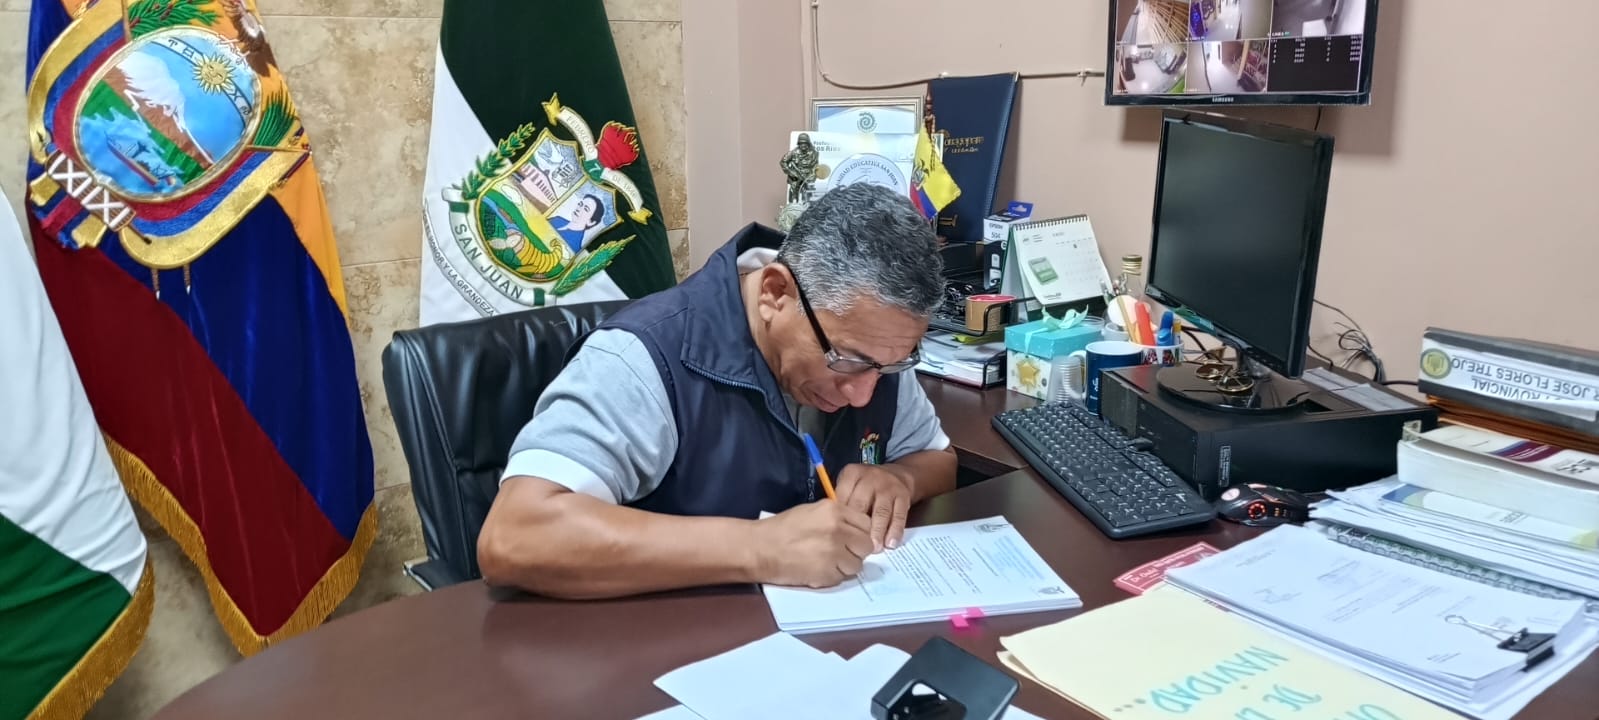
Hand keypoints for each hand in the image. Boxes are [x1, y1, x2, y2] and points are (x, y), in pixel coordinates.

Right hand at [752, 500, 872, 587]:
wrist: (760, 548)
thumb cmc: (783, 528)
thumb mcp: (813, 511)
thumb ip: (837, 518)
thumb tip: (855, 531)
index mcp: (835, 510)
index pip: (866, 524)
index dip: (859, 533)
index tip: (850, 538)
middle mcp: (839, 530)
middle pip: (866, 546)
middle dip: (856, 551)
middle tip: (840, 552)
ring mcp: (834, 553)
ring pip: (857, 565)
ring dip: (845, 566)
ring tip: (826, 562)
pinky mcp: (827, 573)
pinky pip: (842, 577)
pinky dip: (833, 576)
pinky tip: (818, 569)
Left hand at [835, 464, 913, 552]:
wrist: (898, 475)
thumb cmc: (867, 487)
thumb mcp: (851, 485)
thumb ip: (843, 501)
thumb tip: (834, 527)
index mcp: (852, 474)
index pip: (842, 497)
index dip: (840, 519)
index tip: (837, 536)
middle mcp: (870, 478)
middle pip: (861, 505)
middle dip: (857, 528)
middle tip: (855, 547)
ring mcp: (888, 487)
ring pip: (881, 512)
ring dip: (877, 532)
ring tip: (874, 549)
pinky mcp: (903, 496)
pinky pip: (899, 515)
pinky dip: (895, 531)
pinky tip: (890, 544)